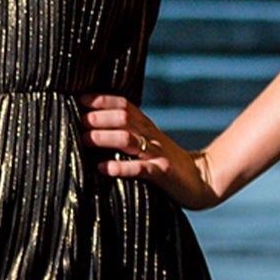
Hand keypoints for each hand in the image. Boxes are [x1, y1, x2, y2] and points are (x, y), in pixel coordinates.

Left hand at [74, 93, 222, 208]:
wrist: (201, 180)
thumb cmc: (166, 162)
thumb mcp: (147, 143)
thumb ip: (126, 132)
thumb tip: (91, 127)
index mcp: (145, 126)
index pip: (123, 104)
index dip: (102, 100)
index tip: (79, 99)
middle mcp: (150, 135)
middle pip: (123, 118)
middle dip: (99, 117)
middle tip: (78, 120)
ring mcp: (156, 153)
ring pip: (128, 139)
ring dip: (105, 137)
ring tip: (85, 139)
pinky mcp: (162, 173)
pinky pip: (140, 168)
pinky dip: (120, 167)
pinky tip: (103, 168)